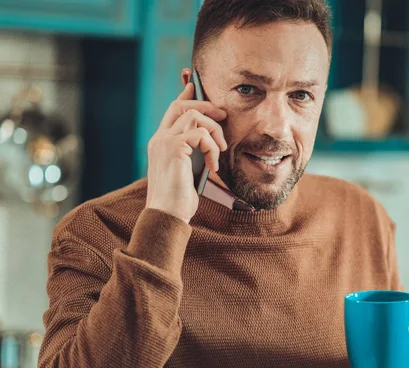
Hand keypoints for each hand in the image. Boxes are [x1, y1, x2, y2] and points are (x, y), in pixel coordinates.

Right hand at [145, 83, 227, 223]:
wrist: (168, 215)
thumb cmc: (179, 199)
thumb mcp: (188, 172)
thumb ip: (193, 154)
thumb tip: (209, 143)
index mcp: (161, 142)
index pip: (173, 110)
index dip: (185, 95)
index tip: (196, 86)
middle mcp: (159, 138)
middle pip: (181, 105)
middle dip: (205, 105)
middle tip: (223, 116)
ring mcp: (164, 141)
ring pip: (194, 116)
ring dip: (214, 132)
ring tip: (220, 152)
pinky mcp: (173, 148)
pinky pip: (200, 134)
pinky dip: (212, 147)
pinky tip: (213, 166)